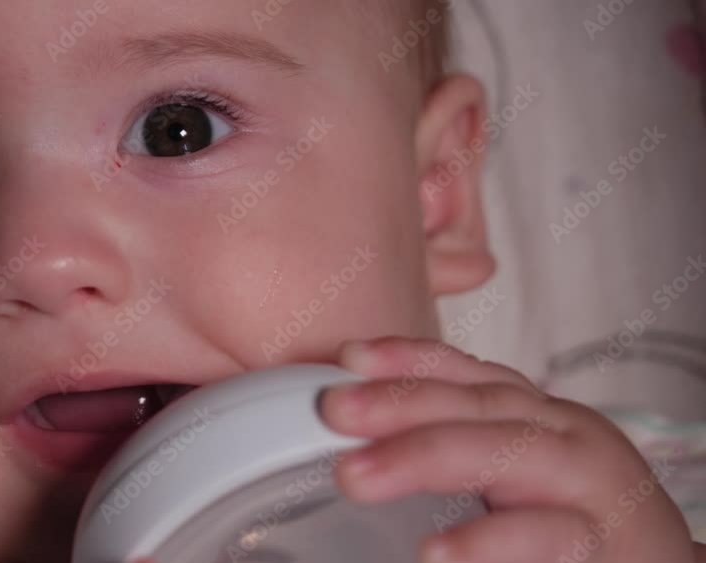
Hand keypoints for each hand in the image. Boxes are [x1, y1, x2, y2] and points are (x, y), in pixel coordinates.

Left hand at [319, 337, 696, 562]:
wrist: (654, 560)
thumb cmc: (568, 511)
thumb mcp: (510, 464)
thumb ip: (451, 446)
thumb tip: (358, 447)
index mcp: (527, 411)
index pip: (463, 372)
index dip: (406, 358)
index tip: (347, 356)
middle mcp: (557, 431)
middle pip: (473, 404)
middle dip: (400, 402)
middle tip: (332, 410)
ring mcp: (585, 481)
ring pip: (505, 453)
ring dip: (424, 457)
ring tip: (356, 474)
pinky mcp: (602, 539)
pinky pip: (545, 535)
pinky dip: (487, 541)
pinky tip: (434, 551)